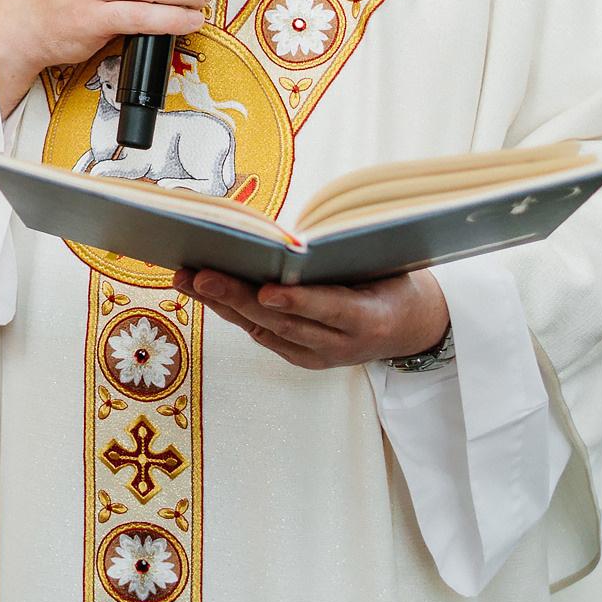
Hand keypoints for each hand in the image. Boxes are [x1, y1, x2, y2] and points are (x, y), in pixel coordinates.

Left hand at [172, 268, 448, 370]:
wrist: (413, 327)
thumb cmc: (394, 283)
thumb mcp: (384, 266)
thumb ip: (345, 259)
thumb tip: (294, 240)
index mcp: (370, 318)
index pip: (330, 309)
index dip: (298, 301)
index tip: (266, 291)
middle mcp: (343, 344)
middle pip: (284, 322)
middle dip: (238, 297)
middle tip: (201, 275)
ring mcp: (322, 357)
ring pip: (265, 330)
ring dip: (223, 304)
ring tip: (188, 278)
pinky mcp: (305, 360)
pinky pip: (264, 335)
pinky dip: (235, 313)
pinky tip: (207, 293)